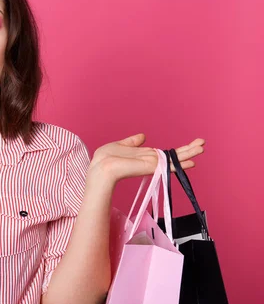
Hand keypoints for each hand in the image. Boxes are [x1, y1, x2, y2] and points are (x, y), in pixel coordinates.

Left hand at [89, 133, 204, 183]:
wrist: (101, 167)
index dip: (179, 150)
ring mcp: (152, 164)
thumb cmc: (106, 158)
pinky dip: (180, 163)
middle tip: (203, 143)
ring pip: (174, 159)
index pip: (165, 153)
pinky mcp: (150, 167)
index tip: (192, 144)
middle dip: (188, 150)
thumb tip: (143, 136)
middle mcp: (151, 161)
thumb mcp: (120, 145)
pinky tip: (191, 162)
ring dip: (189, 153)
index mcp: (145, 156)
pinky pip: (169, 165)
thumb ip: (132, 142)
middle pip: (173, 156)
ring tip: (203, 147)